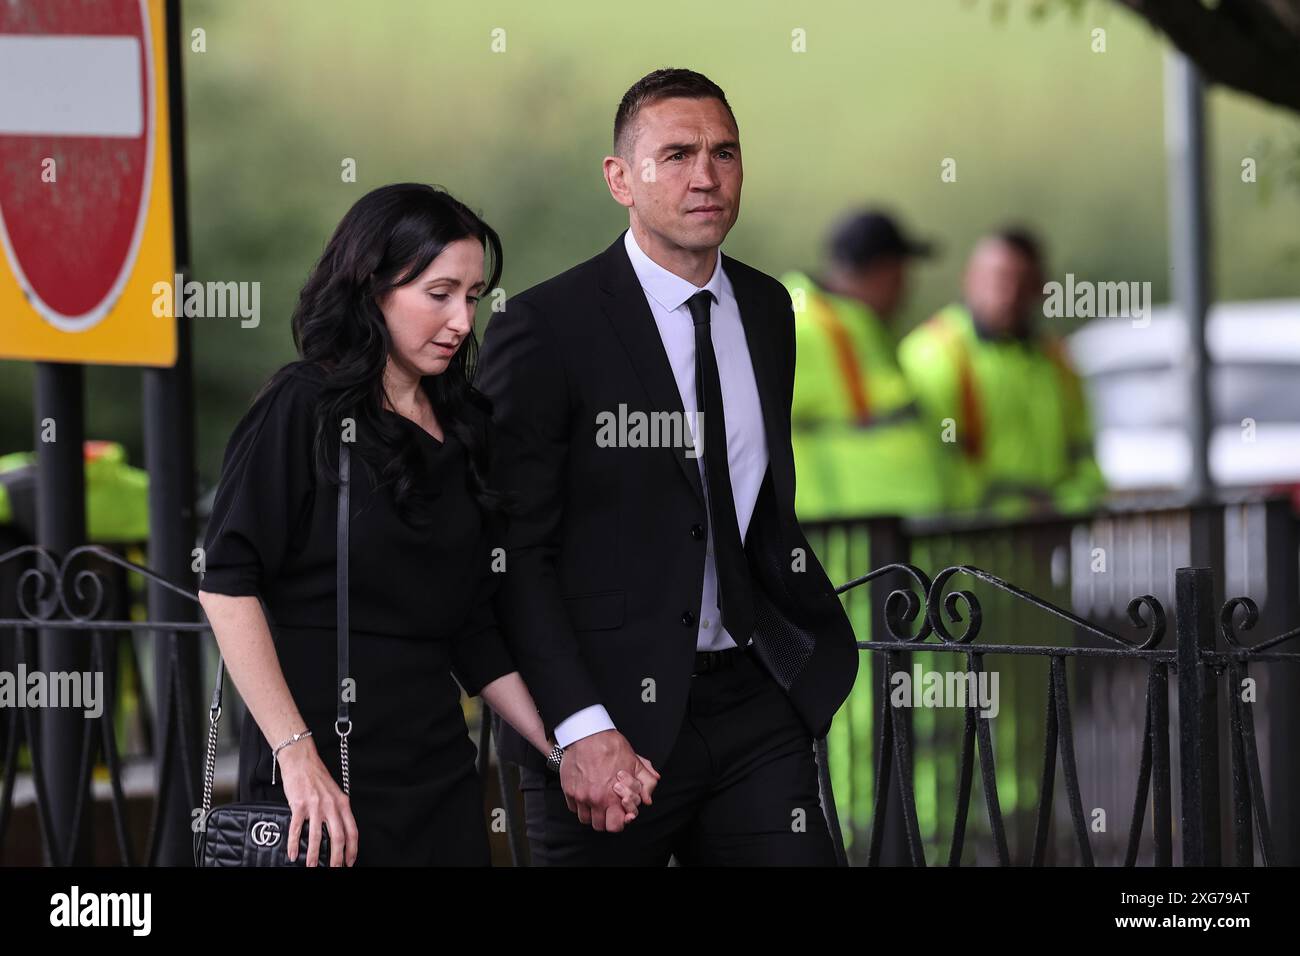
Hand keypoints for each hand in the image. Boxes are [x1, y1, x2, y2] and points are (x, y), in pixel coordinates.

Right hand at [277, 736, 359, 865]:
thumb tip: (339, 833)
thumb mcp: (334, 792)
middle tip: (335, 869)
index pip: (352, 831)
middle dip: (337, 858)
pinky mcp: (299, 805)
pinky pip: (297, 829)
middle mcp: (331, 805)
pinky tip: (293, 853)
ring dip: (315, 855)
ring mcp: (315, 806)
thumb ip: (337, 811)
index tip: (350, 861)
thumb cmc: (317, 776)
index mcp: (343, 803)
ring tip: (312, 866)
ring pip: (318, 837)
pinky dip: (294, 844)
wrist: (302, 760)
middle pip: (338, 838)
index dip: (352, 849)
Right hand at [560, 730, 649, 832]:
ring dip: (591, 813)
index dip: (619, 821)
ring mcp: (580, 796)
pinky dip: (579, 804)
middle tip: (608, 808)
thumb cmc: (610, 746)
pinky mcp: (568, 790)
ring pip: (585, 819)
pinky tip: (586, 793)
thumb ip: (646, 783)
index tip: (620, 814)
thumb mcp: (635, 762)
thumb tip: (648, 799)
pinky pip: (573, 807)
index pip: (615, 826)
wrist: (587, 734)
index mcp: (613, 796)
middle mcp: (595, 799)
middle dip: (605, 819)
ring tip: (596, 801)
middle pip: (599, 825)